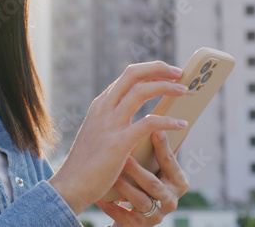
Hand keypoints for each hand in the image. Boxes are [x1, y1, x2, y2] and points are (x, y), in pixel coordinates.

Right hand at [48, 61, 188, 214]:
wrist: (71, 186)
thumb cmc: (86, 164)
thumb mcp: (96, 133)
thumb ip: (110, 120)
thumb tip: (130, 114)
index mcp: (100, 105)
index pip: (127, 76)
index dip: (150, 70)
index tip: (167, 73)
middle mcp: (104, 109)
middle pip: (133, 74)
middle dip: (159, 68)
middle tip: (179, 73)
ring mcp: (110, 124)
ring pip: (141, 91)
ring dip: (166, 88)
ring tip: (183, 91)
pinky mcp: (118, 143)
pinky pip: (148, 123)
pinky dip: (168, 121)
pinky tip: (181, 124)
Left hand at [95, 129, 188, 225]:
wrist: (132, 214)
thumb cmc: (143, 180)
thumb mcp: (154, 167)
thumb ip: (156, 149)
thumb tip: (155, 116)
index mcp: (178, 182)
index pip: (170, 163)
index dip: (162, 148)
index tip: (152, 129)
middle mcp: (170, 200)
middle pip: (154, 184)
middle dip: (137, 171)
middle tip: (122, 157)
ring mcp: (155, 216)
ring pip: (139, 202)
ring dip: (123, 188)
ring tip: (109, 175)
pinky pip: (124, 218)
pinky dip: (111, 207)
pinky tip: (100, 197)